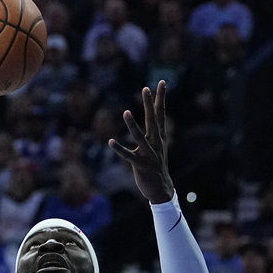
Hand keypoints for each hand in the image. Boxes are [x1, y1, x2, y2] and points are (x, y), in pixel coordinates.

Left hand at [107, 81, 174, 203]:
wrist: (162, 189)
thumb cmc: (156, 166)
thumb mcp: (157, 147)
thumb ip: (154, 132)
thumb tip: (153, 117)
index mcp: (159, 137)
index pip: (160, 114)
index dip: (160, 98)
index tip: (161, 83)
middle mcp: (155, 143)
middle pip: (153, 120)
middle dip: (149, 104)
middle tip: (145, 88)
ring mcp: (149, 154)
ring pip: (140, 137)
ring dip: (132, 125)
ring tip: (126, 112)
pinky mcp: (140, 165)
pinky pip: (128, 156)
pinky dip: (120, 149)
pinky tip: (111, 142)